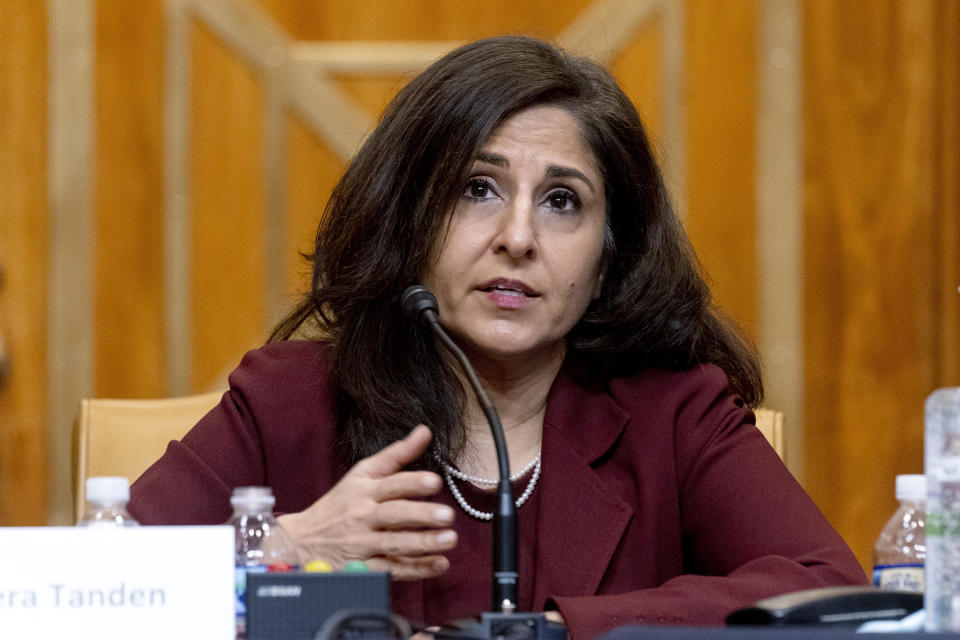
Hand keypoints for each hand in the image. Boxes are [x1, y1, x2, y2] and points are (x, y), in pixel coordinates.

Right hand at [278, 424, 456, 579]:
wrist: (301, 541)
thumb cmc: (339, 504)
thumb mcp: (362, 474)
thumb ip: (396, 454)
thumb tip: (425, 431)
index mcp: (364, 491)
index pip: (391, 485)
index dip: (412, 483)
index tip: (434, 482)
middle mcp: (363, 517)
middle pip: (394, 515)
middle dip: (421, 515)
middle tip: (447, 515)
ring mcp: (362, 545)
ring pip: (395, 544)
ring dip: (423, 543)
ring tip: (450, 539)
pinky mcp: (363, 569)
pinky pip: (392, 570)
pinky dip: (416, 569)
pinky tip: (439, 564)